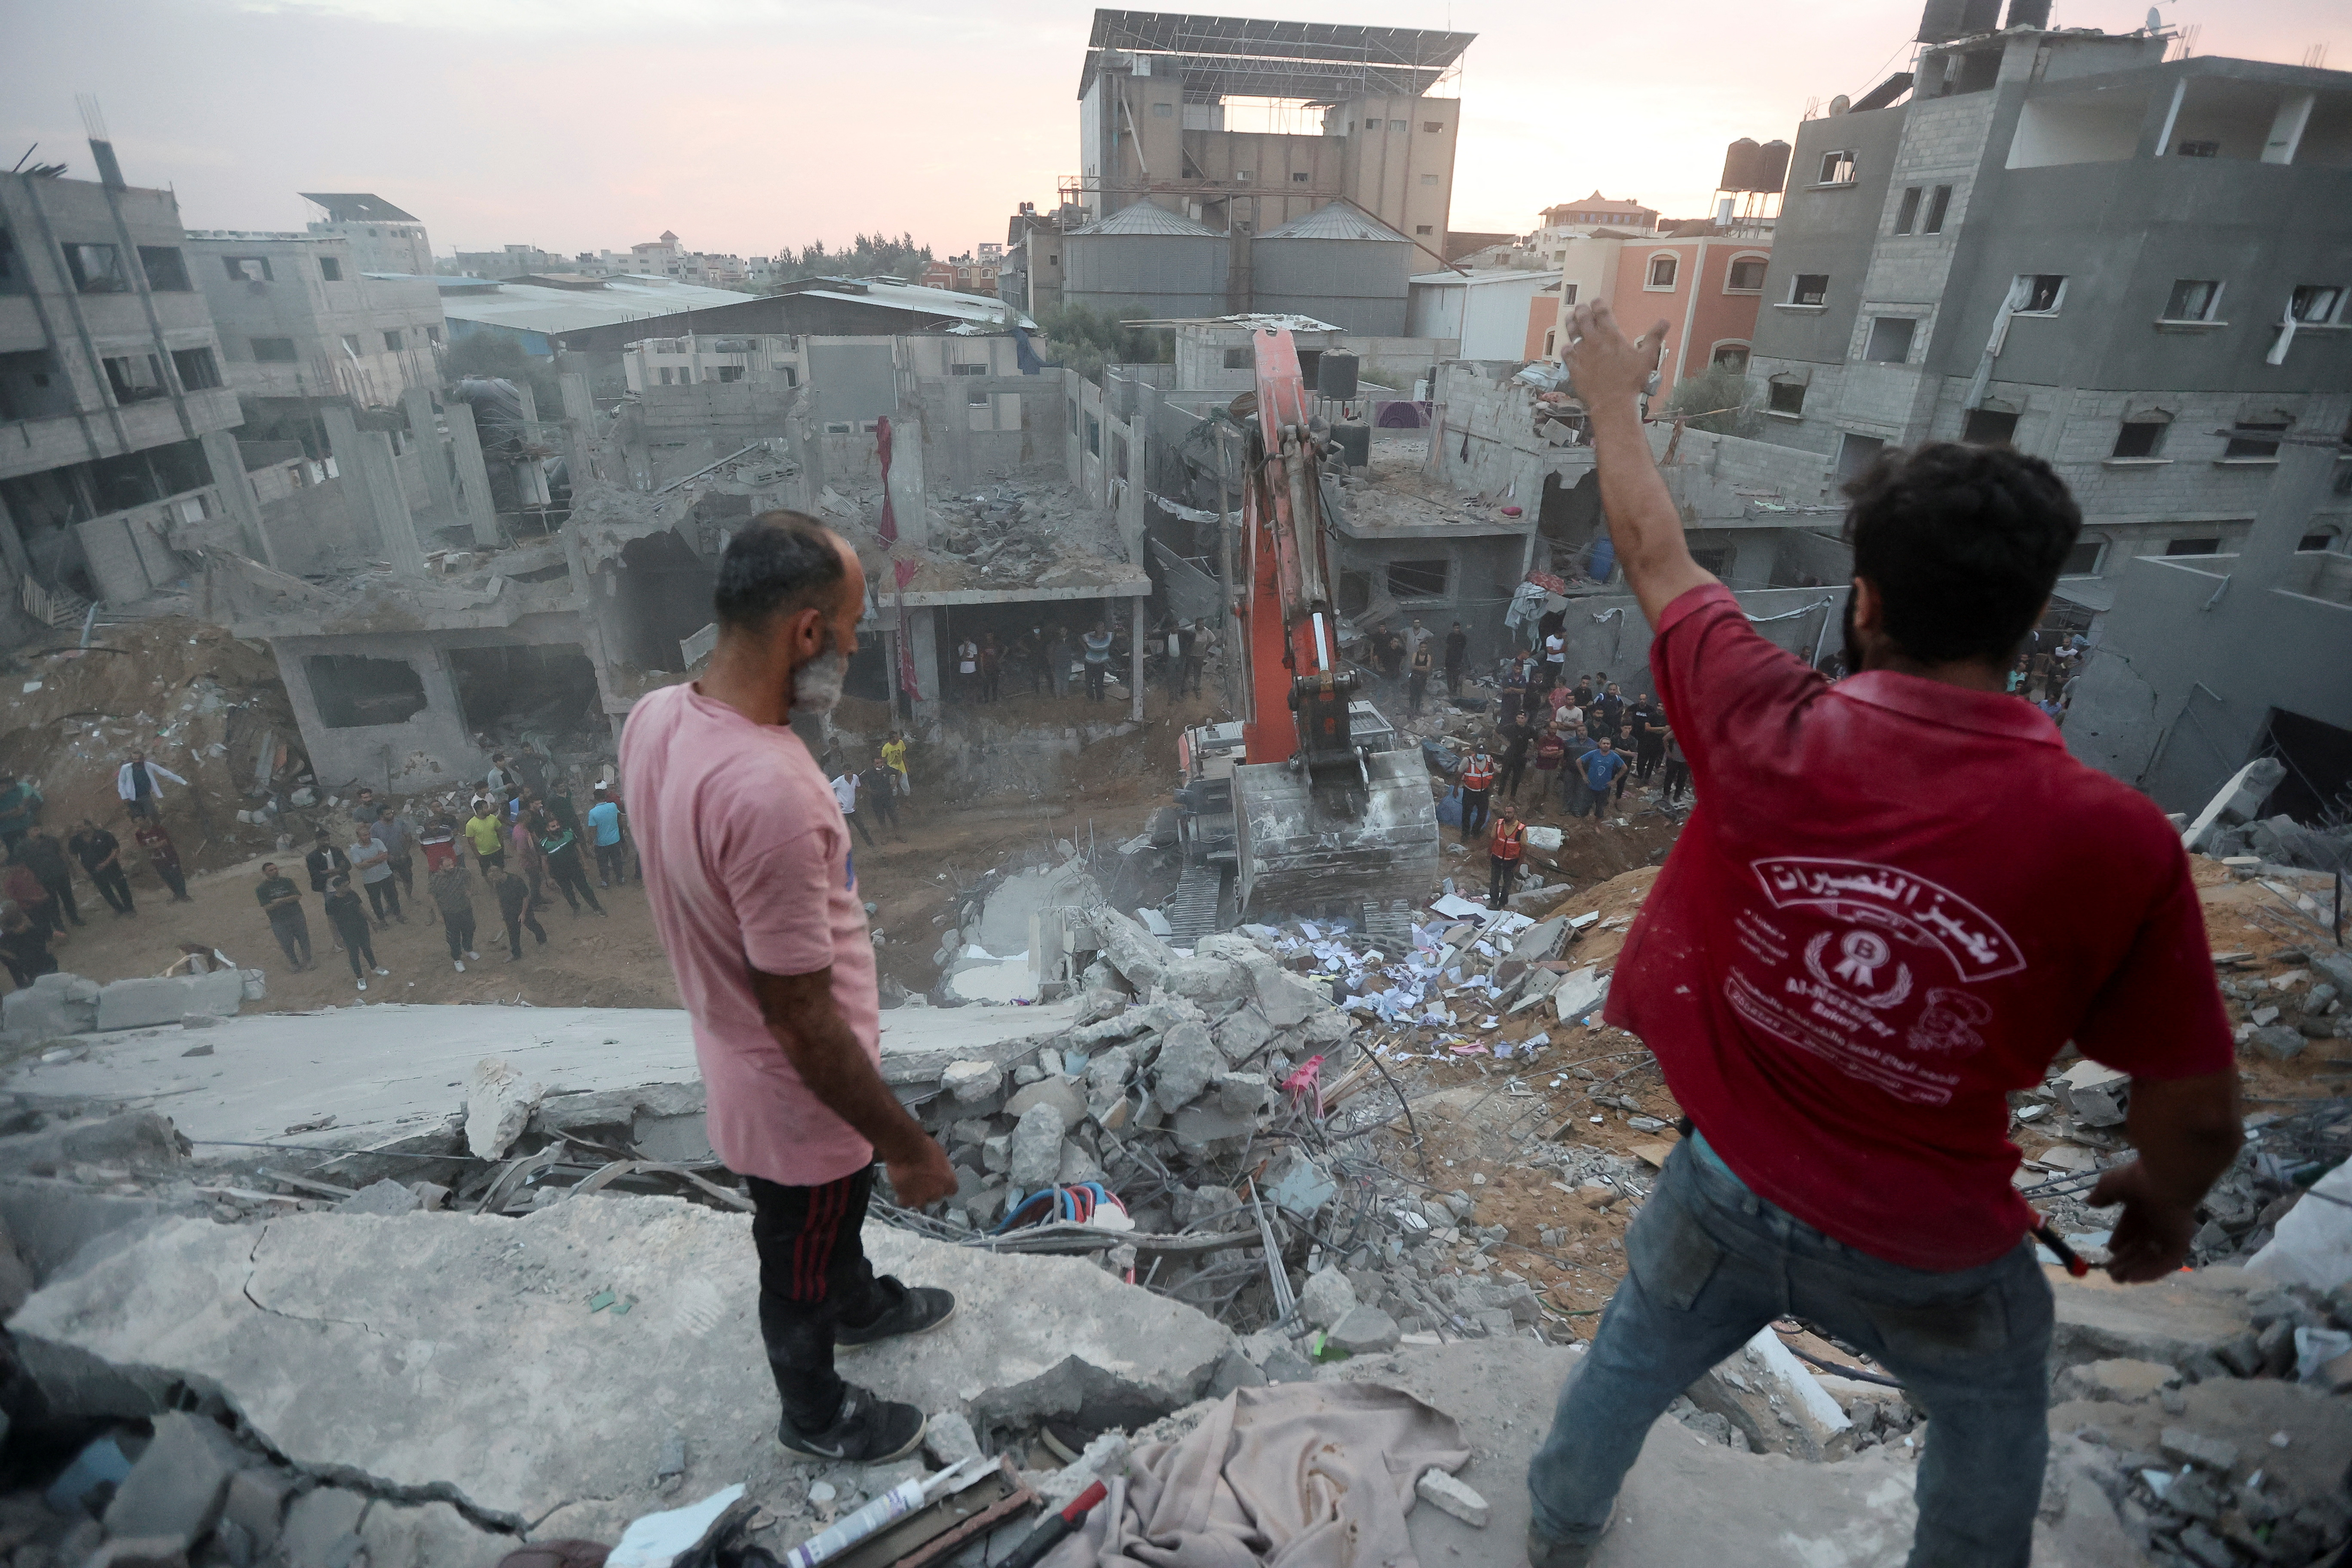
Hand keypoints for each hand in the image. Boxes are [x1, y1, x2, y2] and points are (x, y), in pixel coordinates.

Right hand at [885, 1138, 957, 1209]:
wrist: (905, 1151)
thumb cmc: (925, 1147)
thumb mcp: (940, 1155)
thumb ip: (941, 1168)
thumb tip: (940, 1170)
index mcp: (948, 1182)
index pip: (952, 1190)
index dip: (945, 1186)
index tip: (940, 1181)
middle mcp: (937, 1193)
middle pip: (936, 1196)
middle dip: (931, 1191)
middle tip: (923, 1182)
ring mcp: (921, 1198)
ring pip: (921, 1203)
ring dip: (917, 1197)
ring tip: (911, 1188)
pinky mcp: (906, 1199)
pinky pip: (905, 1203)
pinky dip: (903, 1198)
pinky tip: (901, 1191)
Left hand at [1562, 301, 1670, 418]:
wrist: (1613, 403)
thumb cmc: (1632, 381)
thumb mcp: (1647, 358)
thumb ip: (1654, 337)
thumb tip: (1665, 321)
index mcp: (1611, 336)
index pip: (1601, 313)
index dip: (1598, 304)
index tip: (1596, 300)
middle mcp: (1594, 342)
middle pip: (1583, 319)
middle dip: (1582, 310)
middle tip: (1581, 307)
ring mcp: (1582, 355)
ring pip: (1573, 334)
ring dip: (1571, 324)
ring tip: (1570, 318)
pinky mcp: (1574, 368)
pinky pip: (1567, 355)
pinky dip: (1566, 349)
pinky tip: (1566, 347)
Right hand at [2086, 1161, 2196, 1282]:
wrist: (2167, 1179)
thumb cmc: (2139, 1178)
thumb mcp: (2111, 1184)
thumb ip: (2102, 1195)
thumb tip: (2090, 1202)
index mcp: (2143, 1209)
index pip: (2132, 1228)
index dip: (2121, 1240)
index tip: (2110, 1250)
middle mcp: (2156, 1223)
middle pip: (2140, 1246)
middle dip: (2125, 1259)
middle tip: (2111, 1272)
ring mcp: (2169, 1234)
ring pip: (2151, 1257)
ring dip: (2135, 1269)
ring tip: (2118, 1279)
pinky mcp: (2179, 1244)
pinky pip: (2164, 1263)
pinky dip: (2149, 1272)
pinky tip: (2132, 1278)